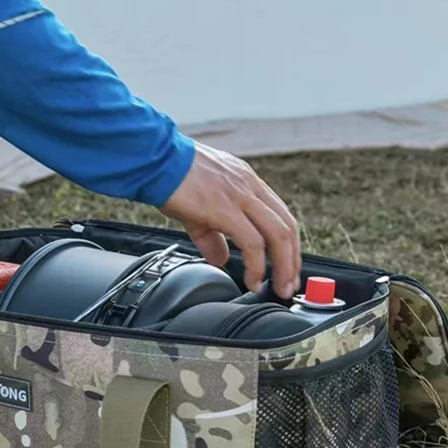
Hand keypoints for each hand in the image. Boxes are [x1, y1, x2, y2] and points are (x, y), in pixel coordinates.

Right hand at [161, 141, 300, 297]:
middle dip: (293, 259)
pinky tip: (252, 280)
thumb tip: (219, 257)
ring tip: (279, 287)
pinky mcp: (225, 209)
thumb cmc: (170, 176)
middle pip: (287, 226)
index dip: (288, 244)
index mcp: (246, 181)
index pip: (280, 215)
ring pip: (279, 234)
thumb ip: (212, 235)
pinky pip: (252, 242)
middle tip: (289, 284)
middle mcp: (249, 185)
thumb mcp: (197, 207)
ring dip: (284, 266)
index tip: (286, 266)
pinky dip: (257, 266)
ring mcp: (240, 195)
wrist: (154, 160)